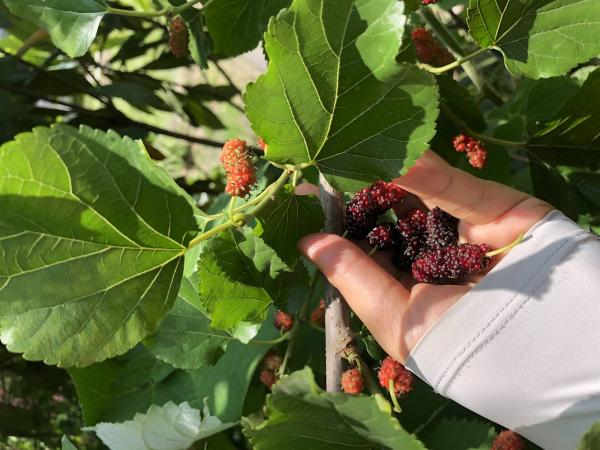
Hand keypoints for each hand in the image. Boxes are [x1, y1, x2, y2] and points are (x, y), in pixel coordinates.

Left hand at [298, 150, 551, 362]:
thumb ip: (354, 279)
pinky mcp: (499, 211)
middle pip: (391, 217)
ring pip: (422, 196)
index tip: (303, 201)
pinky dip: (429, 173)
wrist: (546, 346)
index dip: (336, 227)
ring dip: (388, 175)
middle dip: (359, 194)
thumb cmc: (459, 344)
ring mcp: (465, 232)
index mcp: (408, 289)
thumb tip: (308, 243)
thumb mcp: (397, 321)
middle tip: (323, 166)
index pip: (365, 250)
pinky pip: (460, 188)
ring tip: (351, 152)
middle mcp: (433, 258)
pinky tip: (398, 156)